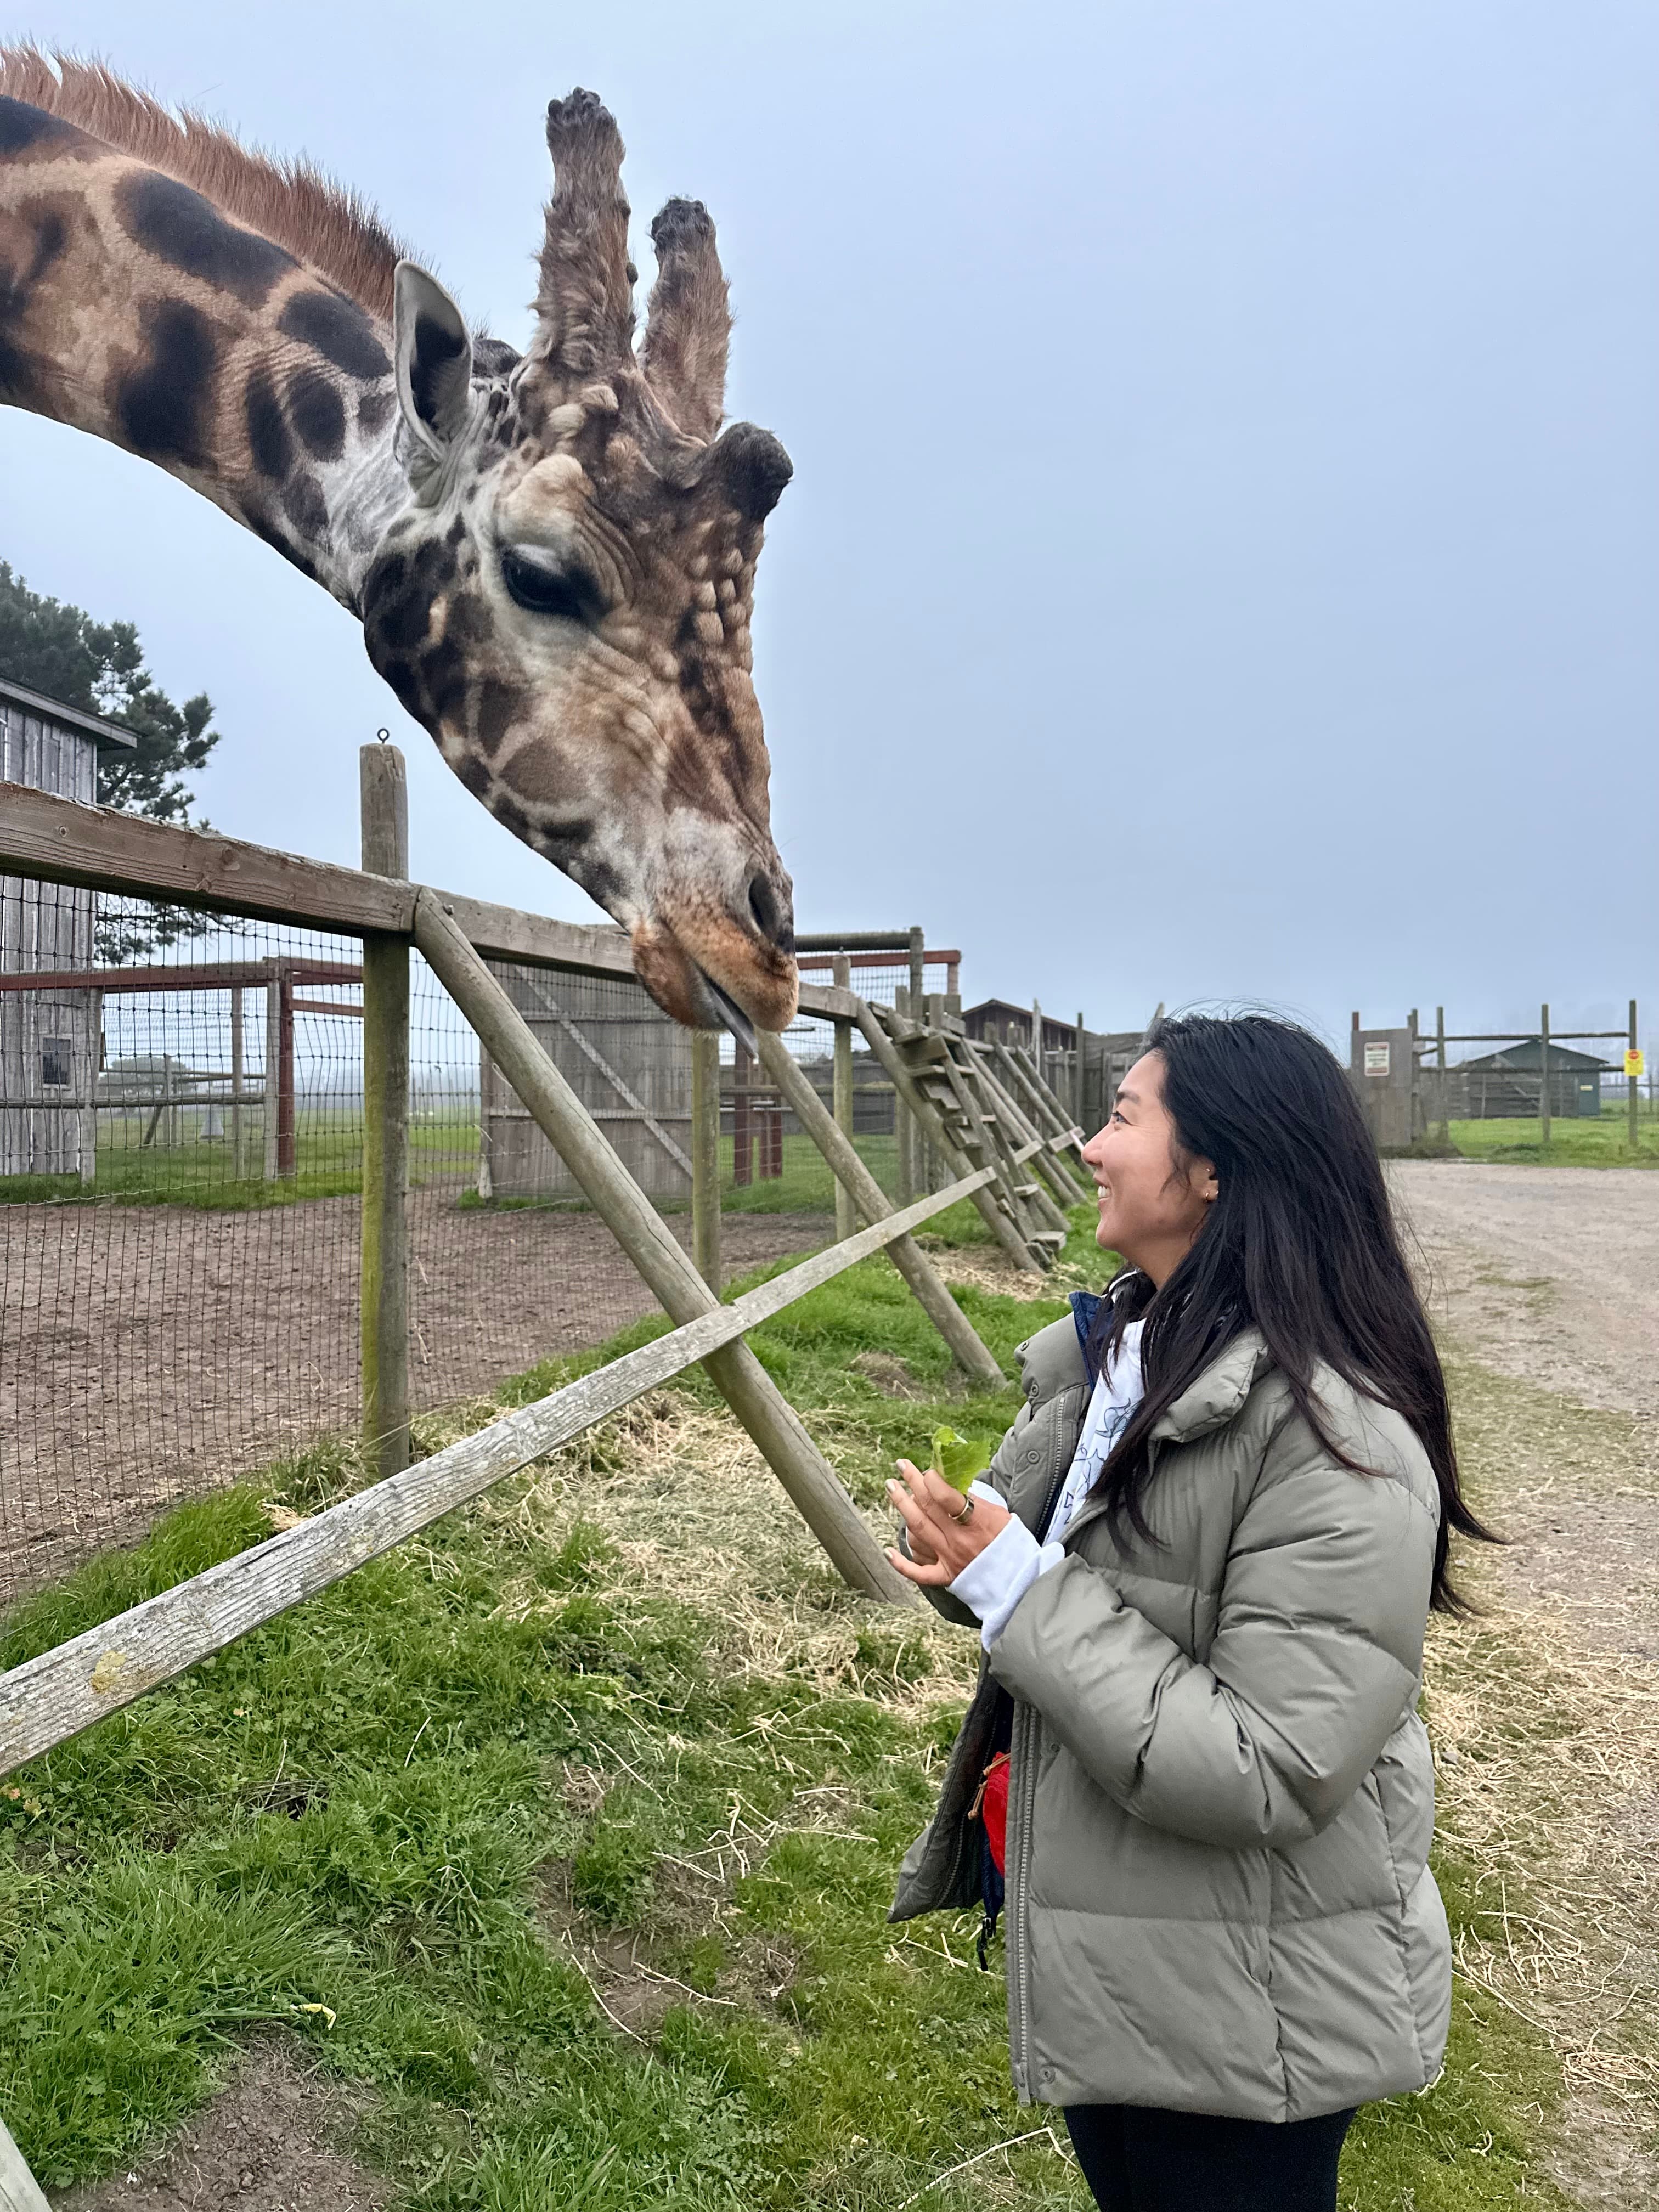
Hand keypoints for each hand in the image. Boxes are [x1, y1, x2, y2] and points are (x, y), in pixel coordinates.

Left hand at [886, 1460, 1010, 1587]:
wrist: (1018, 1577)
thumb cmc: (1008, 1540)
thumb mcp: (999, 1514)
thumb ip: (974, 1500)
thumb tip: (951, 1481)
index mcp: (977, 1522)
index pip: (949, 1498)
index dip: (933, 1481)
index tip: (927, 1469)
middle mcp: (960, 1540)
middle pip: (929, 1507)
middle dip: (912, 1483)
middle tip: (900, 1465)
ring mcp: (950, 1558)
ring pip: (919, 1529)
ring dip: (902, 1505)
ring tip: (891, 1486)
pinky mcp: (946, 1576)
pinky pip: (920, 1573)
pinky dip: (901, 1564)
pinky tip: (886, 1552)